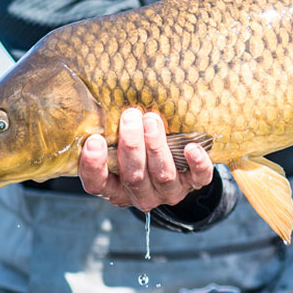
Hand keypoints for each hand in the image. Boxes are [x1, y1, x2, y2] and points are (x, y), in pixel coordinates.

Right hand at [79, 107, 214, 211]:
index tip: (94, 140)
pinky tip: (192, 147)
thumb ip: (112, 134)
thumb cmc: (140, 152)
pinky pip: (198, 177)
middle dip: (131, 145)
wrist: (177, 171)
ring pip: (162, 174)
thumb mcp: (120, 148)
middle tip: (130, 116)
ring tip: (152, 120)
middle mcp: (140, 194)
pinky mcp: (193, 184)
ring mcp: (167, 192)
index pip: (97, 184)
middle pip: (133, 176)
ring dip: (157, 147)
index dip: (94, 165)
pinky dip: (197, 163)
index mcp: (115, 187)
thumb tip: (104, 98)